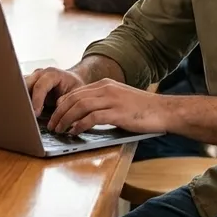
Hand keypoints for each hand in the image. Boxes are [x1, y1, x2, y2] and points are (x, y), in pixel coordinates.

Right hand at [24, 66, 87, 117]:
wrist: (72, 81)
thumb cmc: (74, 87)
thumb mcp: (76, 94)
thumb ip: (66, 103)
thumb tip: (60, 115)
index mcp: (52, 74)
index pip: (40, 86)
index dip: (36, 100)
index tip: (36, 113)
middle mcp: (39, 74)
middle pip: (25, 87)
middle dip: (25, 102)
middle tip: (27, 116)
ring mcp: (32, 79)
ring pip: (20, 90)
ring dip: (23, 103)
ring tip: (27, 115)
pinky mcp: (28, 86)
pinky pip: (21, 94)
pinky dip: (23, 103)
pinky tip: (27, 113)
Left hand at [47, 79, 169, 135]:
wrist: (164, 111)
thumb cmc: (143, 109)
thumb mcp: (120, 100)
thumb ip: (104, 103)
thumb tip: (85, 115)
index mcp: (106, 85)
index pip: (76, 92)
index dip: (62, 104)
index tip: (55, 115)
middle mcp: (106, 89)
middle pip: (74, 98)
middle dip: (59, 113)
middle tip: (52, 125)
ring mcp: (112, 100)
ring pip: (80, 106)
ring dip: (66, 119)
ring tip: (59, 130)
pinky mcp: (117, 113)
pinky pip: (92, 117)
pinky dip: (80, 125)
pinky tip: (75, 131)